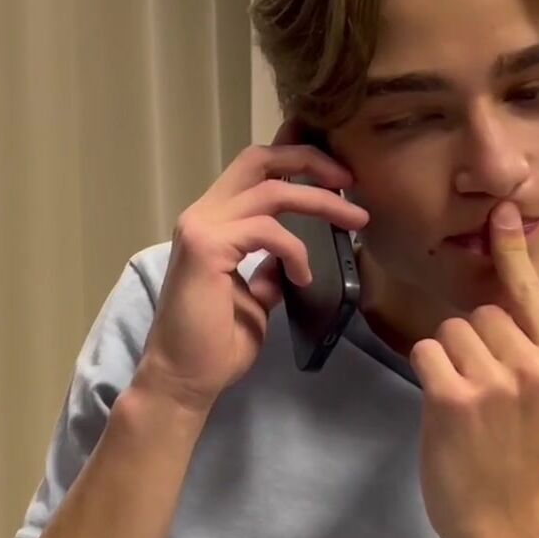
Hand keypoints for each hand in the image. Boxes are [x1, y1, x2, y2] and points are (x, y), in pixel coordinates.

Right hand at [136, 128, 367, 412]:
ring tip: (355, 221)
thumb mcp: (254, 300)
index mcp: (213, 222)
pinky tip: (305, 277)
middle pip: (260, 159)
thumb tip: (288, 262)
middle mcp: (204, 214)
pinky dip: (296, 250)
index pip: (255, 170)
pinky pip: (268, 231)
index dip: (296, 161)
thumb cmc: (214, 345)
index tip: (338, 178)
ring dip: (320, 200)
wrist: (183, 378)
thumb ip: (267, 272)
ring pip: (272, 190)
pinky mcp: (207, 247)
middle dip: (310, 160)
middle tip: (350, 180)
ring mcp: (202, 227)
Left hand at [411, 201, 538, 537]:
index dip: (512, 251)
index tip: (502, 207)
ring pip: (453, 330)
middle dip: (471, 344)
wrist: (501, 524)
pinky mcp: (456, 397)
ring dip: (448, 360)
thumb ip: (530, 350)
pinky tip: (444, 409)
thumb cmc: (515, 459)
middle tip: (482, 395)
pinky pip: (427, 351)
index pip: (533, 293)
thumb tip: (501, 298)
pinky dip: (427, 372)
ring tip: (466, 407)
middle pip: (483, 313)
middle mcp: (538, 366)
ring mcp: (498, 382)